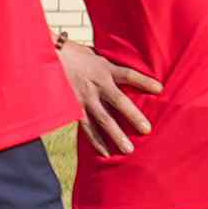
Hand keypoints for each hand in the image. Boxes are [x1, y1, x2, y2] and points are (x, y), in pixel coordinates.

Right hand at [59, 39, 155, 158]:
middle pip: (118, 100)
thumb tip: (134, 71)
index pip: (128, 75)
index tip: (160, 89)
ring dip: (116, 134)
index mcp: (104, 68)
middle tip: (146, 129)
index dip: (144, 81)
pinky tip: (106, 153)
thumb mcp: (96, 55)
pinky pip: (87, 127)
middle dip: (132, 115)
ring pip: (102, 118)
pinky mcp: (74, 108)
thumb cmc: (76, 56)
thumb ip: (112, 66)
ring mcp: (84, 97)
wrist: (47, 57)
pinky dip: (96, 141)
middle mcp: (96, 84)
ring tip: (128, 150)